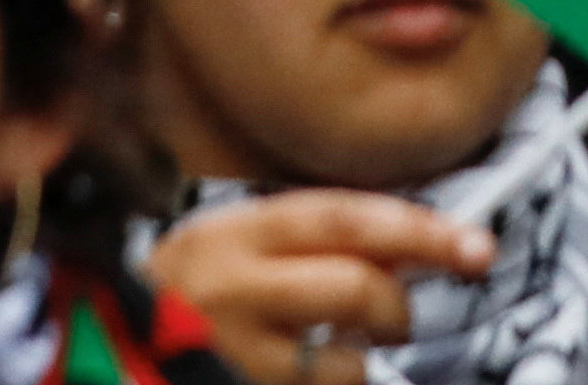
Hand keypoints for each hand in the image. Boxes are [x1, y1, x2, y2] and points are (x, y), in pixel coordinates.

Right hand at [139, 191, 494, 384]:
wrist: (112, 344)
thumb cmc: (194, 291)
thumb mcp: (242, 243)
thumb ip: (316, 240)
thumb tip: (413, 245)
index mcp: (240, 230)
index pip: (347, 218)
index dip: (420, 229)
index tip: (476, 244)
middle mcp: (234, 286)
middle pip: (355, 287)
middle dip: (397, 304)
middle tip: (398, 315)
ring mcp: (236, 352)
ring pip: (344, 360)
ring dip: (362, 357)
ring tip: (338, 348)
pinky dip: (335, 384)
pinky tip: (311, 372)